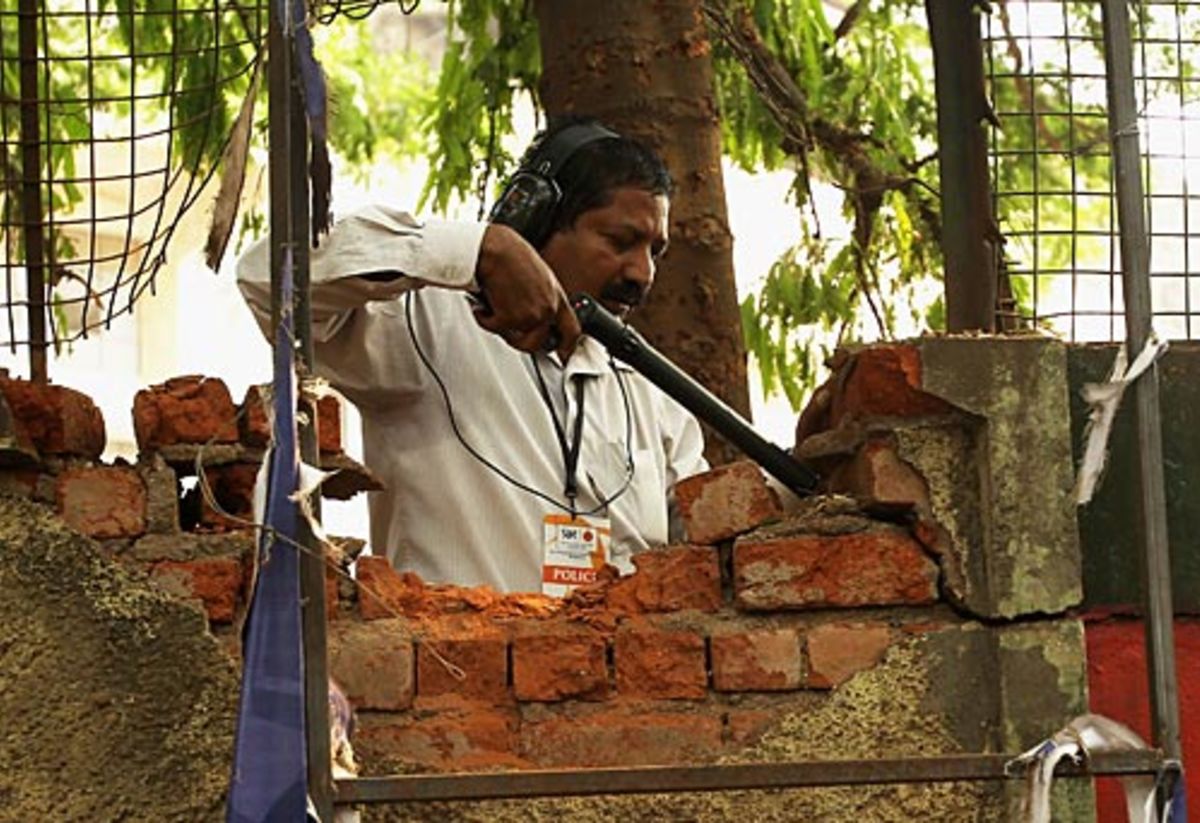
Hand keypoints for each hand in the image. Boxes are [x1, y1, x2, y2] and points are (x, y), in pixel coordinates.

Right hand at [472, 224, 580, 355]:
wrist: (494, 249)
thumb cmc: (511, 255)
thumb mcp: (539, 277)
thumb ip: (543, 298)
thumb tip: (537, 315)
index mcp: (557, 296)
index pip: (573, 330)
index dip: (568, 347)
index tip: (563, 355)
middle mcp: (548, 308)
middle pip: (542, 344)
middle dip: (524, 342)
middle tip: (509, 330)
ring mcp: (531, 316)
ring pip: (517, 341)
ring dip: (502, 328)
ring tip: (495, 306)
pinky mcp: (510, 319)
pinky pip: (495, 329)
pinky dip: (485, 317)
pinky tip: (485, 301)